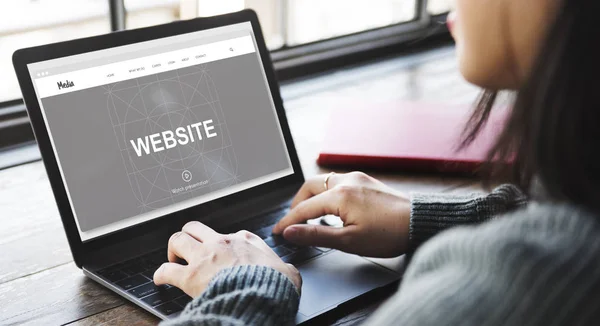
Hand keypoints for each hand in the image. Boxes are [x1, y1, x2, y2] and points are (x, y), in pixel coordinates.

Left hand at [154, 221, 301, 296]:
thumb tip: (289, 273)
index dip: (223, 244)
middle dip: (189, 236)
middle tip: (189, 248)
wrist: (262, 296)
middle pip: (195, 227)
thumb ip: (285, 268)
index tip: (223, 253)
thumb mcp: (288, 272)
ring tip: (173, 258)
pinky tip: (160, 279)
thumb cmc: (275, 285)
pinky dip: (160, 274)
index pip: (229, 234)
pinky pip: (166, 270)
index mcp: (245, 240)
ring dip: (173, 249)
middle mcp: (222, 243)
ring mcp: (204, 257)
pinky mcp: (191, 276)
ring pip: (178, 239)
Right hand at [272, 172, 409, 257]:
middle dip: (297, 203)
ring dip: (312, 197)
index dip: (288, 221)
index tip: (278, 232)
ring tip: (310, 216)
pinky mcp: (366, 181)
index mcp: (340, 195)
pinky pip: (338, 182)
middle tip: (293, 222)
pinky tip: (331, 208)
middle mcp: (346, 181)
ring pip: (323, 182)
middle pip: (309, 187)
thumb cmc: (389, 234)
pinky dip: (327, 193)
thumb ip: (316, 235)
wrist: (420, 222)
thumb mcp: (349, 241)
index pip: (304, 208)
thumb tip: (291, 232)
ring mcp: (357, 178)